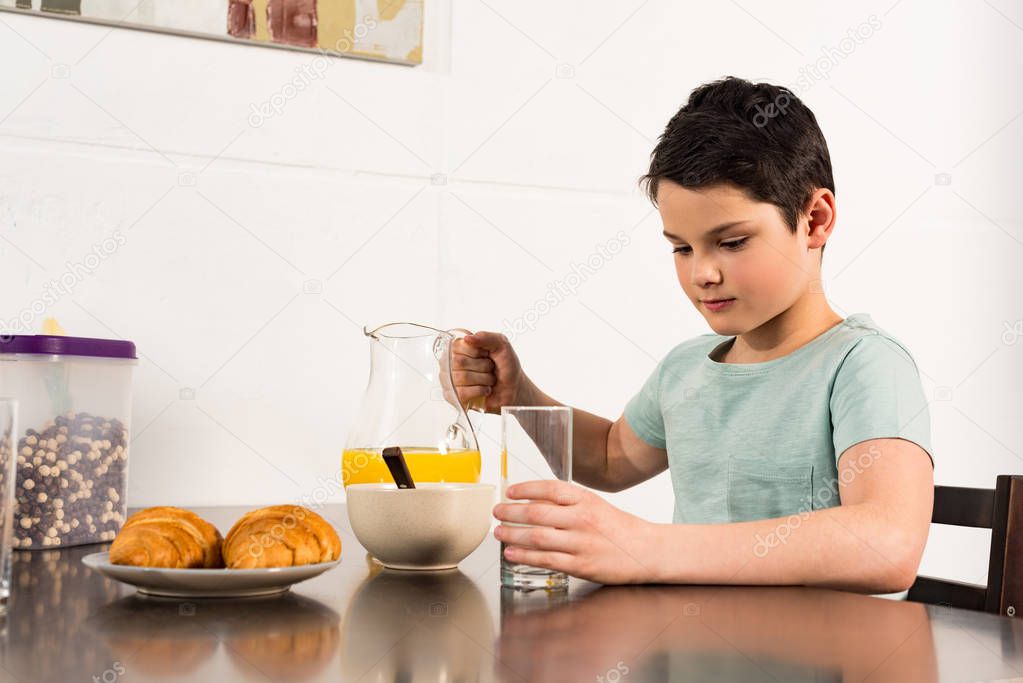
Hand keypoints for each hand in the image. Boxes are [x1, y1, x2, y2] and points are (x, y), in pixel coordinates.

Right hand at [451, 331, 538, 413]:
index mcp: (460, 348)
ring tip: (489, 379)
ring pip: (462, 377)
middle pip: (459, 362)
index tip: (486, 355)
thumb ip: (486, 337)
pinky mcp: (455, 397)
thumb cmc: (506, 367)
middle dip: (483, 366)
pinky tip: (485, 390)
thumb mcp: (502, 345)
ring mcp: (452, 381)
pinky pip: (462, 392)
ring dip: (484, 379)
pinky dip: (481, 390)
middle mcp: (452, 363)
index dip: (477, 352)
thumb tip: (467, 338)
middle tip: (490, 368)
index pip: (457, 346)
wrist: (514, 389)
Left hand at [493, 480, 657, 584]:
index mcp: (586, 500)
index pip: (549, 489)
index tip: (509, 492)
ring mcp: (580, 543)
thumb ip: (568, 503)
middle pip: (536, 513)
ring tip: (499, 532)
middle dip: (510, 512)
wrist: (646, 550)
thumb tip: (533, 502)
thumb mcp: (595, 505)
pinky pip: (546, 559)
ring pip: (537, 537)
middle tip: (497, 511)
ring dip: (512, 534)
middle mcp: (582, 519)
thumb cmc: (619, 528)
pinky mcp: (580, 565)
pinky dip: (525, 556)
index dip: (525, 489)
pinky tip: (512, 552)